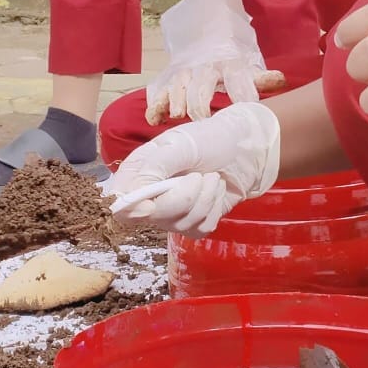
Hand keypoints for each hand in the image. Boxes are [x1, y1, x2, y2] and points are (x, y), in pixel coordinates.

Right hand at [109, 103, 280, 236]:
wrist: (246, 147)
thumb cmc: (211, 138)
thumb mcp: (181, 145)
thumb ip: (153, 168)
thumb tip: (126, 195)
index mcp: (138, 172)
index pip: (120, 203)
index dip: (131, 209)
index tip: (149, 207)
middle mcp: (149, 195)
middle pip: (151, 217)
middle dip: (183, 198)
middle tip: (199, 176)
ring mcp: (171, 212)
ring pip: (180, 225)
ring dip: (205, 200)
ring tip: (212, 178)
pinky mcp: (194, 222)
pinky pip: (199, 230)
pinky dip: (214, 210)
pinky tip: (216, 190)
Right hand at [145, 0, 265, 123]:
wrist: (208, 19)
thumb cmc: (232, 52)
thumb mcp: (249, 61)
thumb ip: (261, 77)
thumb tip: (280, 80)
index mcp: (229, 62)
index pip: (237, 80)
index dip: (243, 94)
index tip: (247, 108)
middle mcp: (205, 66)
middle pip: (202, 86)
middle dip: (201, 103)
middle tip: (204, 120)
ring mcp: (185, 71)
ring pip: (178, 87)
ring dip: (177, 101)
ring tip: (177, 115)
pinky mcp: (171, 77)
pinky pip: (161, 90)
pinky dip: (156, 104)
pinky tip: (155, 119)